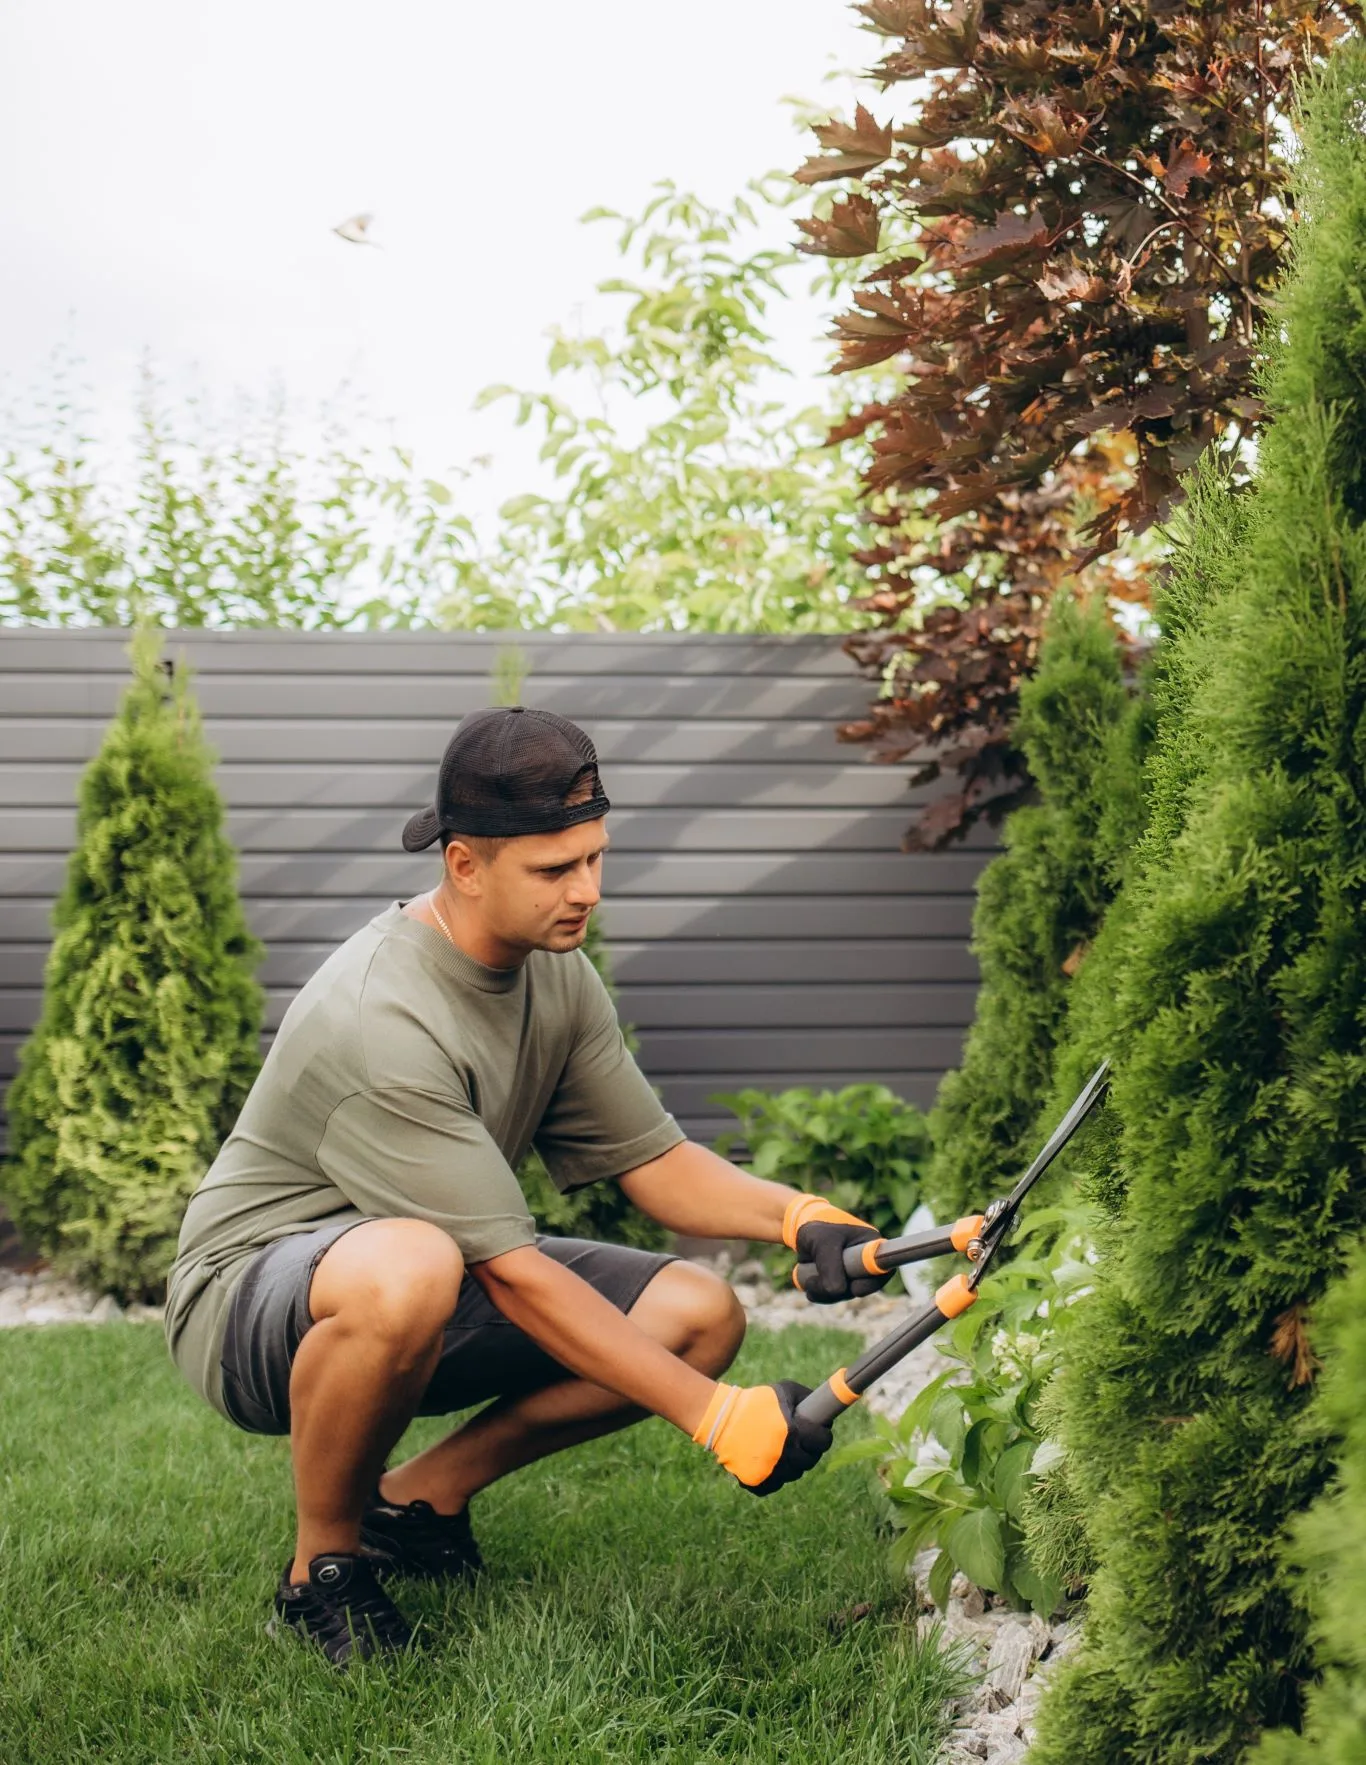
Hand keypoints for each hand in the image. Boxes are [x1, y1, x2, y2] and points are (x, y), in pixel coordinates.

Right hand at [692, 1379, 833, 1494]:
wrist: (722, 1418)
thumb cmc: (756, 1402)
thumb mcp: (784, 1390)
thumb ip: (807, 1397)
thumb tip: (825, 1409)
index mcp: (794, 1432)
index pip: (823, 1442)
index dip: (823, 1436)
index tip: (820, 1432)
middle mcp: (785, 1455)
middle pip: (810, 1460)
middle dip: (810, 1450)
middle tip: (803, 1441)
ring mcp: (771, 1472)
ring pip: (794, 1474)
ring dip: (793, 1463)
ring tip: (784, 1449)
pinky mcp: (757, 1482)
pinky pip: (775, 1485)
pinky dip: (775, 1477)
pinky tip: (771, 1463)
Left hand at [783, 1194, 890, 1304]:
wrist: (805, 1235)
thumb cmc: (818, 1231)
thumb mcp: (822, 1241)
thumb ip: (829, 1264)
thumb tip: (837, 1291)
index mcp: (872, 1246)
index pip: (883, 1267)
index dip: (872, 1282)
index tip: (855, 1287)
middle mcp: (868, 1263)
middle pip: (863, 1287)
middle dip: (839, 1290)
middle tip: (815, 1282)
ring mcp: (856, 1276)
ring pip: (846, 1295)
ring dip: (826, 1293)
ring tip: (808, 1280)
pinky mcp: (843, 1284)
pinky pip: (835, 1297)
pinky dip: (821, 1295)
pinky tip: (809, 1286)